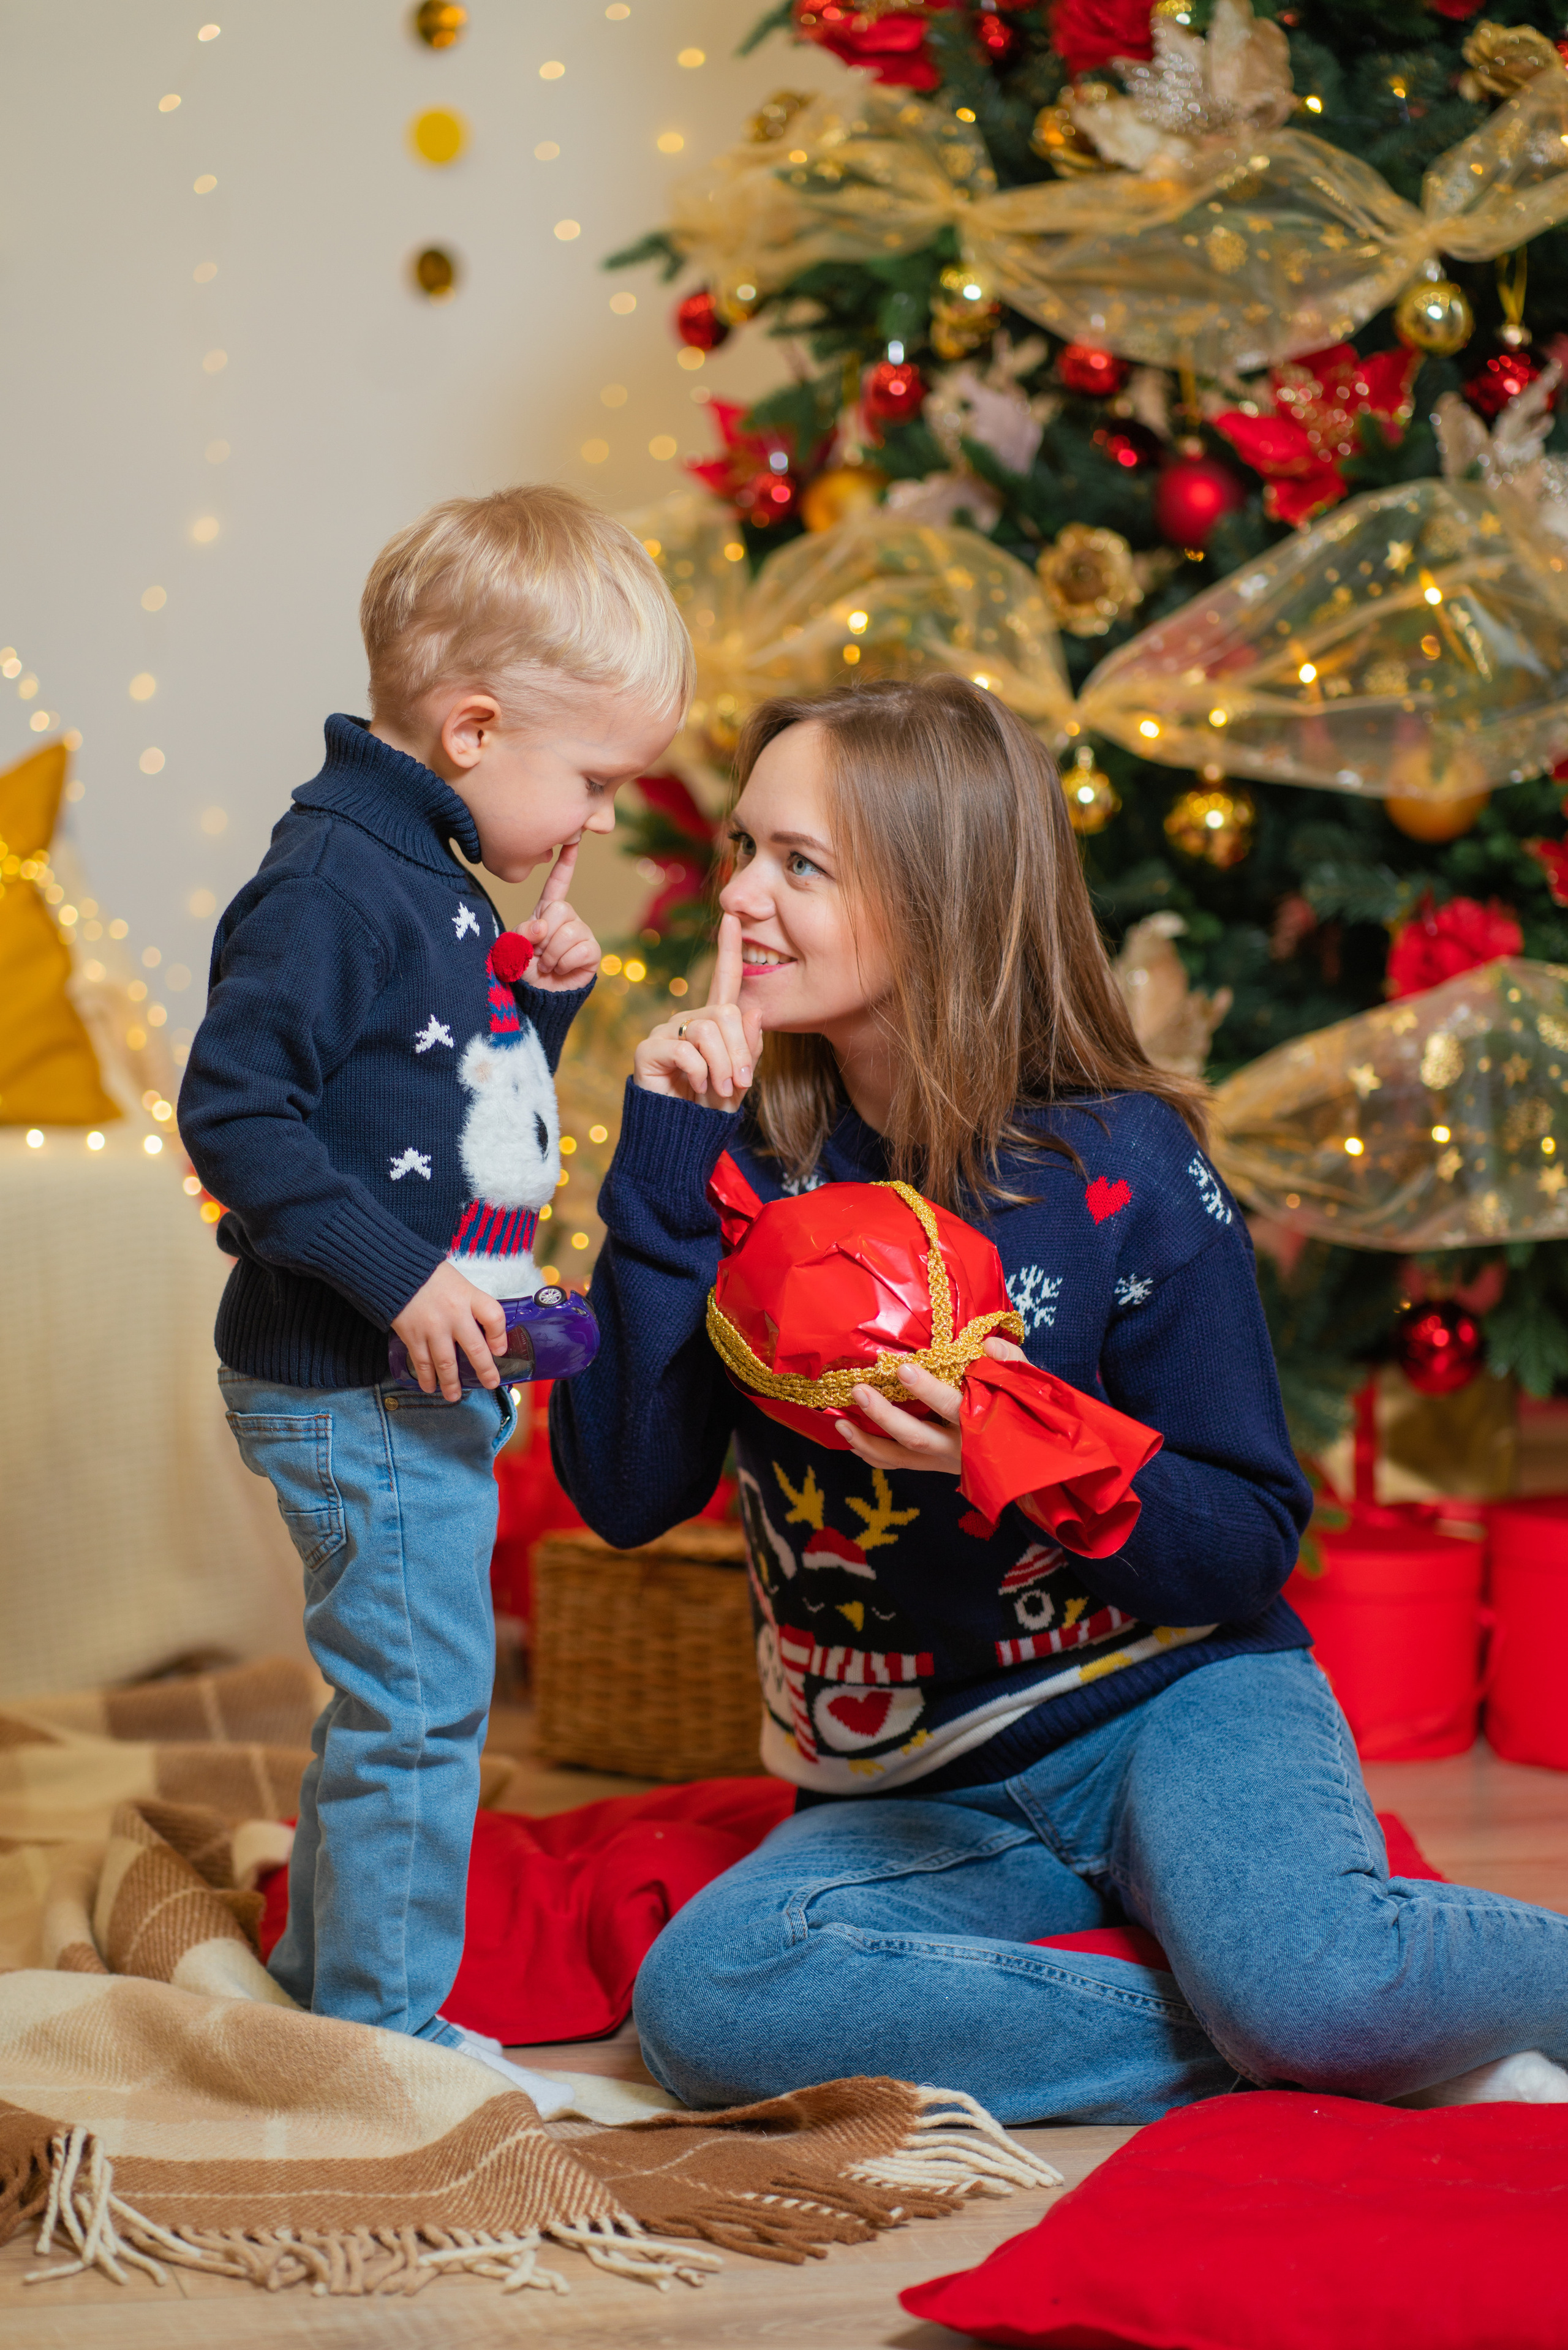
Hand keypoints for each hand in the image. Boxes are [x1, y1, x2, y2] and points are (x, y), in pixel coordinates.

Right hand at [391, 1262, 507, 1400]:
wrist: (396, 1270)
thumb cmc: (432, 1277)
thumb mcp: (460, 1283)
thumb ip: (472, 1304)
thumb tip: (485, 1330)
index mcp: (468, 1296)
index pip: (494, 1317)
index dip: (500, 1336)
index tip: (499, 1349)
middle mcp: (454, 1314)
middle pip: (475, 1349)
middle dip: (484, 1370)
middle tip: (490, 1383)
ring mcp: (432, 1328)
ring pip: (446, 1363)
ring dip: (452, 1383)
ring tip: (455, 1396)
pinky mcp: (412, 1335)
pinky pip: (422, 1362)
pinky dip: (426, 1378)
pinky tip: (430, 1387)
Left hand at [525, 840, 599, 990]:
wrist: (537, 998)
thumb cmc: (523, 971)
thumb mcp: (511, 949)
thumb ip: (520, 934)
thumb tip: (542, 926)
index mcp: (546, 913)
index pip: (557, 885)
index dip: (565, 865)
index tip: (573, 843)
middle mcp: (567, 919)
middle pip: (561, 909)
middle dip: (545, 934)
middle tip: (539, 953)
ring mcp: (581, 934)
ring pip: (569, 931)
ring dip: (552, 954)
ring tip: (548, 964)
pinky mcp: (592, 952)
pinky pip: (581, 949)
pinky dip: (565, 963)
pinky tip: (561, 970)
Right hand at [632, 911, 762, 1111]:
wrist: (682, 1139)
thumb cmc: (711, 1108)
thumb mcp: (742, 1078)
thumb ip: (750, 1046)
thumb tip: (752, 1009)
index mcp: (714, 1023)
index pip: (723, 979)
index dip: (727, 948)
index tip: (733, 916)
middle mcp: (689, 1020)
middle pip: (725, 1012)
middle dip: (740, 1052)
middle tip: (739, 1084)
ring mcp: (667, 1032)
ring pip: (707, 1029)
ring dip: (722, 1066)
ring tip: (718, 1090)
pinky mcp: (648, 1048)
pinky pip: (685, 1049)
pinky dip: (699, 1073)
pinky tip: (694, 1087)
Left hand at [835, 1334, 1027, 1476]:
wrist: (1038, 1461)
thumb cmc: (1029, 1414)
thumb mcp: (1029, 1386)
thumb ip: (1010, 1364)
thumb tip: (988, 1345)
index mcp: (982, 1425)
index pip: (951, 1406)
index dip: (926, 1389)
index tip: (902, 1368)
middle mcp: (960, 1448)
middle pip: (916, 1436)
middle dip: (884, 1415)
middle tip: (859, 1389)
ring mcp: (945, 1462)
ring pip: (901, 1457)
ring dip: (868, 1441)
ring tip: (840, 1421)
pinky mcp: (935, 1467)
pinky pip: (900, 1465)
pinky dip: (874, 1454)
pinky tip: (852, 1439)